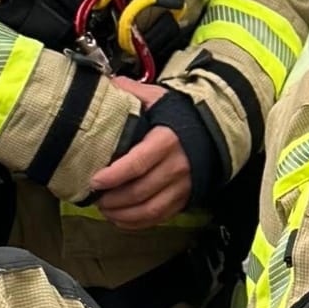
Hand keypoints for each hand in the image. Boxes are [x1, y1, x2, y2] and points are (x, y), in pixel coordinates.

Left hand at [92, 77, 190, 229]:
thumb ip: (133, 92)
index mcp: (166, 140)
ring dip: (123, 214)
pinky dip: (137, 223)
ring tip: (105, 210)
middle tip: (94, 198)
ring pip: (150, 209)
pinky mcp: (185, 199)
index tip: (94, 180)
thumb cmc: (180, 116)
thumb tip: (107, 84)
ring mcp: (182, 185)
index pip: (138, 163)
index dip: (114, 175)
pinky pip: (160, 218)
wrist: (214, 131)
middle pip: (141, 191)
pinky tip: (120, 219)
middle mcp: (176, 166)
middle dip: (113, 199)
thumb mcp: (159, 99)